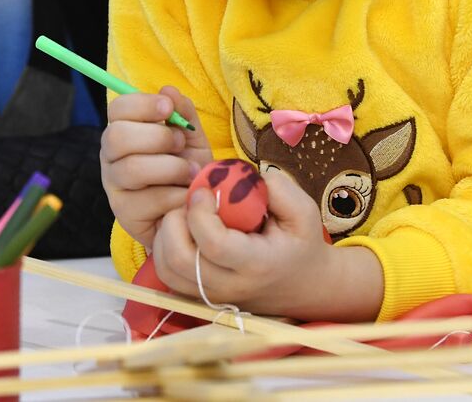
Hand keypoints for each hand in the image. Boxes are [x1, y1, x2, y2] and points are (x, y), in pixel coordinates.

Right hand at [101, 86, 212, 246]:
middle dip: (157, 137)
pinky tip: (185, 194)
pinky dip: (175, 194)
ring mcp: (114, 186)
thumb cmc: (187, 168)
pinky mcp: (124, 213)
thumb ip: (182, 113)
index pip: (117, 109)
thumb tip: (168, 90)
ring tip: (190, 172)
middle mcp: (110, 156)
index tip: (168, 108)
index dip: (142, 104)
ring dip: (171, 168)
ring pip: (133, 168)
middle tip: (181, 144)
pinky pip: (149, 199)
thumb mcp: (191, 138)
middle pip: (117, 136)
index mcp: (123, 130)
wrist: (195, 209)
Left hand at [151, 169, 382, 320]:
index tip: (204, 190)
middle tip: (189, 203)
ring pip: (167, 270)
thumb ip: (278, 188)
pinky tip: (183, 233)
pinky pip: (168, 277)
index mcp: (257, 263)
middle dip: (175, 222)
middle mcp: (231, 286)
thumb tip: (240, 174)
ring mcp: (213, 296)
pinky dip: (165, 251)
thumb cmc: (301, 243)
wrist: (307, 287)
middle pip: (180, 259)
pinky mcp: (201, 298)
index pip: (214, 244)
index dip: (200, 212)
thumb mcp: (303, 210)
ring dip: (166, 236)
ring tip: (185, 216)